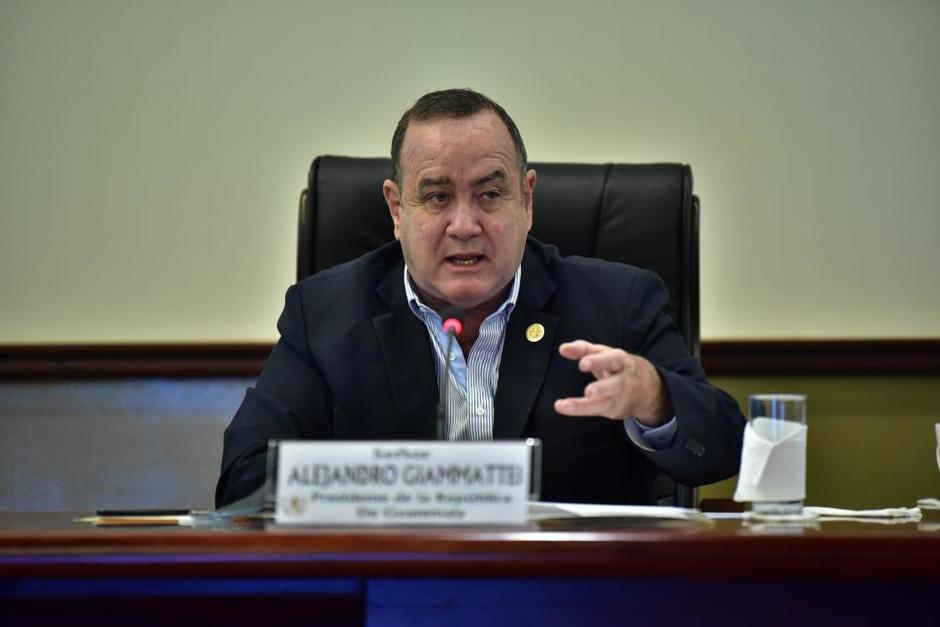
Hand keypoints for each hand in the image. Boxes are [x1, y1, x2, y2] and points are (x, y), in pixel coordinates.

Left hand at [553, 340, 673, 425]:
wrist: (650, 388)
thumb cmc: (620, 367)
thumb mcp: (605, 354)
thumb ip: (584, 349)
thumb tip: (563, 348)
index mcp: (621, 361)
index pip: (611, 360)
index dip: (597, 361)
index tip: (582, 364)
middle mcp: (623, 380)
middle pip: (615, 383)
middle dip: (602, 388)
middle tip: (589, 391)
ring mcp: (619, 397)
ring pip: (604, 402)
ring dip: (585, 405)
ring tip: (568, 405)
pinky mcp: (614, 409)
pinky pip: (596, 410)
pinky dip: (580, 410)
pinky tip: (565, 408)